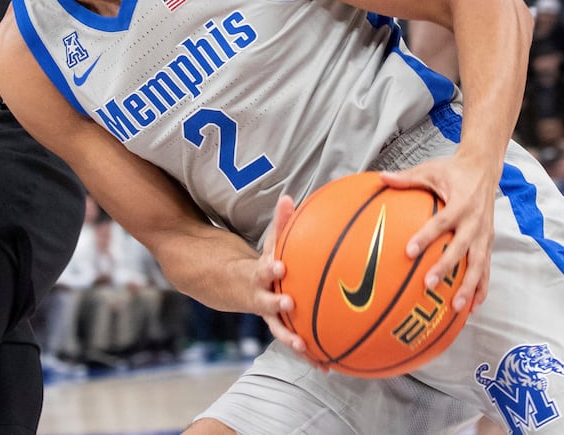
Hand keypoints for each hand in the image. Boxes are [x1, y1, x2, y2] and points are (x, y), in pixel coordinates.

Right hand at [253, 195, 327, 370]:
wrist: (235, 288)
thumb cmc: (263, 263)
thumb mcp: (269, 243)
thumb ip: (281, 223)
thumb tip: (288, 197)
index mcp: (260, 275)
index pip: (264, 269)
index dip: (270, 269)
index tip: (279, 267)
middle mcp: (261, 297)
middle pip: (268, 304)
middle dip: (278, 306)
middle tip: (289, 305)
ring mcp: (269, 315)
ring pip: (280, 329)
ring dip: (293, 340)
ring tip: (307, 349)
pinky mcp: (279, 328)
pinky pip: (294, 341)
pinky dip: (309, 353)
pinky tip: (328, 366)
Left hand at [380, 154, 496, 314]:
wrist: (484, 168)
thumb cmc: (454, 171)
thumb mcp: (431, 170)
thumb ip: (407, 178)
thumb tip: (381, 178)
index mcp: (460, 203)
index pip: (441, 222)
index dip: (426, 237)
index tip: (409, 252)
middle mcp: (475, 221)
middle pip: (461, 248)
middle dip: (446, 268)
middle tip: (428, 285)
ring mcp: (484, 234)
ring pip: (479, 264)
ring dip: (469, 287)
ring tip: (457, 307)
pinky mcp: (489, 242)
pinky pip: (486, 268)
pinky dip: (481, 288)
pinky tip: (473, 307)